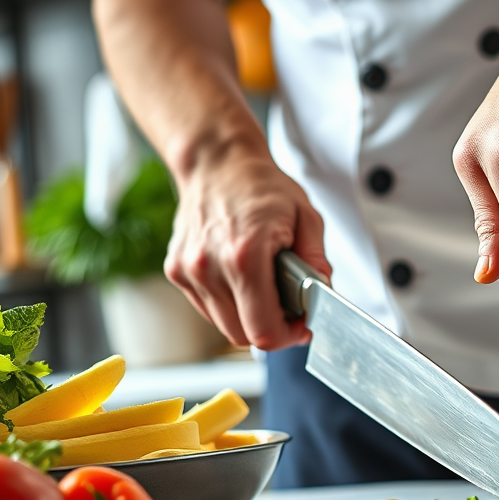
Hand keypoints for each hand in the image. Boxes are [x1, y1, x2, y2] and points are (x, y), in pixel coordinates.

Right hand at [164, 152, 331, 349]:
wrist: (215, 163)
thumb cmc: (260, 186)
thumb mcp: (305, 216)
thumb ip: (316, 260)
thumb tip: (322, 294)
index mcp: (245, 255)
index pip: (263, 330)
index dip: (288, 336)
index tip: (301, 325)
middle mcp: (209, 267)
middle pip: (243, 336)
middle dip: (271, 330)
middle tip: (289, 311)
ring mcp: (188, 271)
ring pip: (224, 326)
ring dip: (249, 318)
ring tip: (266, 291)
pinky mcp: (176, 271)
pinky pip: (208, 309)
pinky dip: (229, 304)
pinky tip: (242, 280)